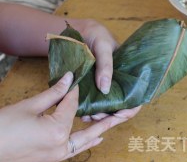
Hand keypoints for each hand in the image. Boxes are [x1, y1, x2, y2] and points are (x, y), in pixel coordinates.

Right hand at [0, 72, 140, 161]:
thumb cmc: (3, 128)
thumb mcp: (28, 107)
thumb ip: (53, 93)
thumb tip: (69, 78)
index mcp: (57, 131)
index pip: (72, 105)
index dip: (74, 92)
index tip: (78, 81)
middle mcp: (61, 146)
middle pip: (92, 129)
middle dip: (110, 119)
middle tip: (127, 111)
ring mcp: (57, 155)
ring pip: (85, 141)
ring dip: (100, 130)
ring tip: (115, 120)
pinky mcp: (52, 158)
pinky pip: (75, 150)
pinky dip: (87, 143)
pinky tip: (97, 138)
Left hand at [79, 20, 135, 121]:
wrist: (77, 30)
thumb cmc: (96, 35)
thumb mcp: (103, 46)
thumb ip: (106, 65)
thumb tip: (106, 89)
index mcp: (127, 73)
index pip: (135, 96)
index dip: (129, 109)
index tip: (117, 115)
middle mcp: (118, 82)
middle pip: (120, 106)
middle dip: (109, 115)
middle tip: (95, 116)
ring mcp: (104, 85)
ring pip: (106, 107)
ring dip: (98, 115)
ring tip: (86, 116)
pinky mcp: (91, 86)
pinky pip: (92, 102)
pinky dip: (88, 110)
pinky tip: (80, 112)